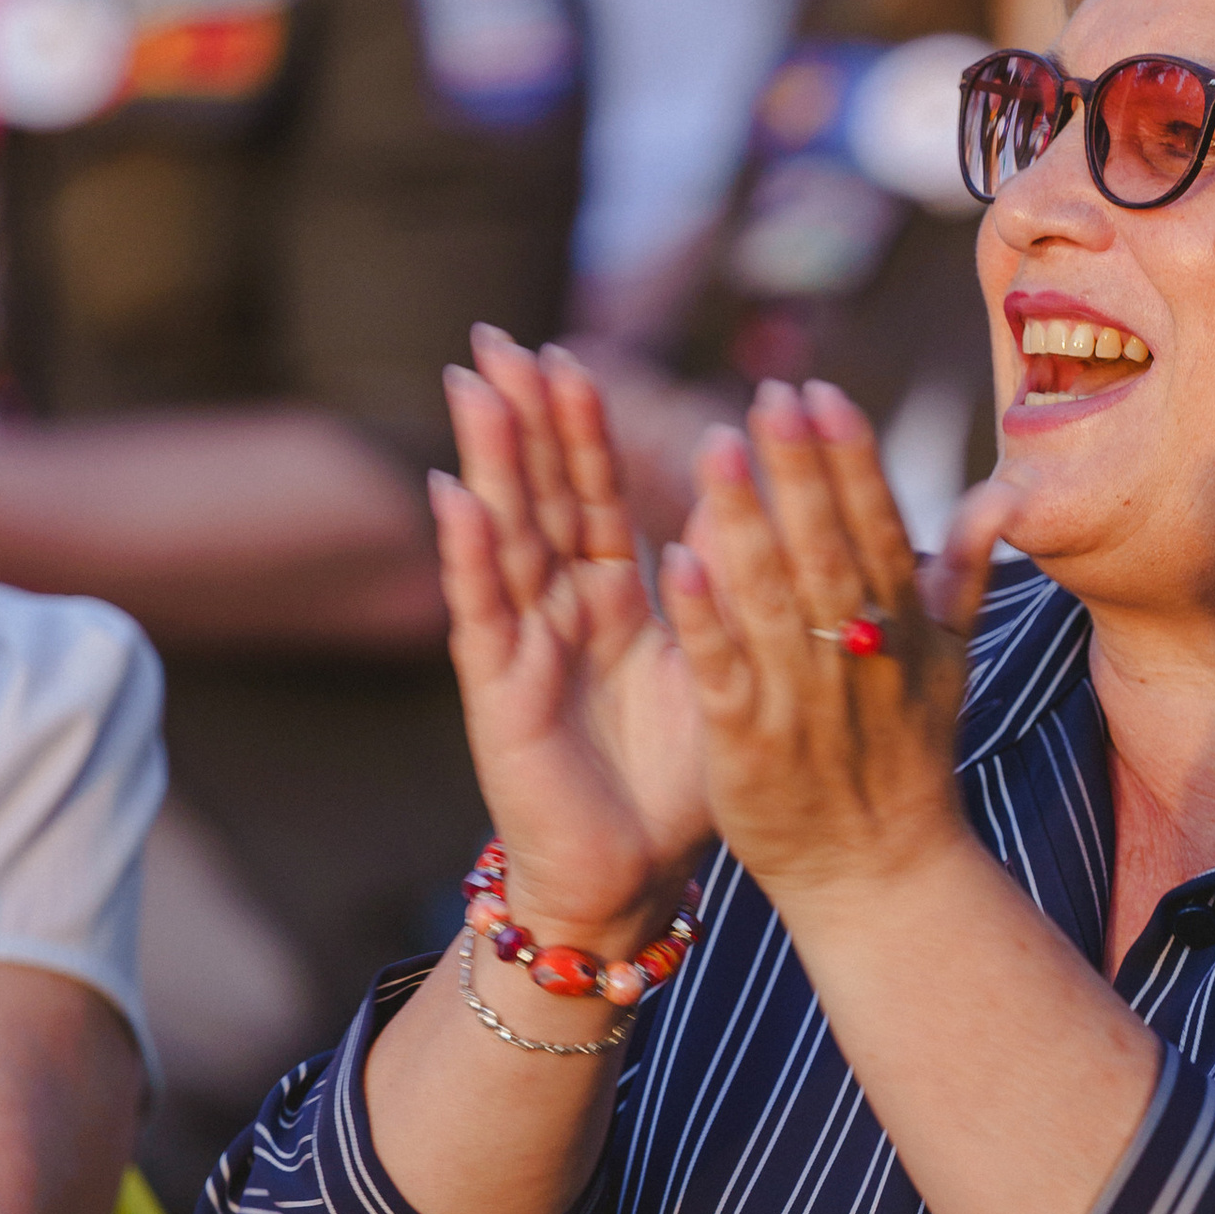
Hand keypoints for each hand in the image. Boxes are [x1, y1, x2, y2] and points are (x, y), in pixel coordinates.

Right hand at [433, 327, 718, 953]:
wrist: (633, 879)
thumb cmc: (673, 783)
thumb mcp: (715, 669)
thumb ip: (727, 598)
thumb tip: (763, 515)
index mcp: (613, 600)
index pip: (594, 494)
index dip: (581, 427)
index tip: (571, 352)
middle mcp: (558, 611)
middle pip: (536, 494)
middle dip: (520, 416)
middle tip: (498, 334)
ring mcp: (521, 645)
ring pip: (502, 534)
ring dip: (486, 458)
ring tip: (471, 383)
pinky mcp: (499, 691)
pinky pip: (482, 611)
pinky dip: (467, 552)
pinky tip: (451, 494)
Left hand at [660, 382, 1003, 916]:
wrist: (881, 877)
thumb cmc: (907, 759)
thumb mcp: (948, 666)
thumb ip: (963, 574)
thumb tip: (1002, 493)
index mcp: (902, 631)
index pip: (877, 528)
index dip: (851, 460)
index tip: (822, 392)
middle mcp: (856, 660)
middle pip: (825, 551)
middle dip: (798, 471)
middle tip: (768, 394)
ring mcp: (802, 704)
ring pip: (771, 602)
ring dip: (744, 522)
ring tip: (715, 444)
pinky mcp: (749, 749)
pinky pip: (723, 674)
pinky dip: (704, 619)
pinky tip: (673, 558)